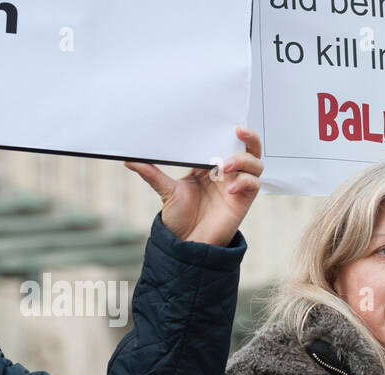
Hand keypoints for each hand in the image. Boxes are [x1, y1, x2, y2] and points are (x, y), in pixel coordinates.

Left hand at [126, 127, 263, 246]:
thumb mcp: (165, 191)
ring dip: (244, 160)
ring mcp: (237, 185)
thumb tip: (128, 159)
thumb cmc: (180, 218)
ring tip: (225, 166)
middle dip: (249, 137)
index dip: (227, 131)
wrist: (188, 242)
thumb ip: (151, 173)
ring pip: (255, 163)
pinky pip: (254, 184)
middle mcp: (227, 173)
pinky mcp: (244, 200)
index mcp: (209, 166)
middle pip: (248, 148)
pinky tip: (229, 189)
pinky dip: (245, 182)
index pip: (224, 141)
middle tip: (238, 130)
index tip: (222, 121)